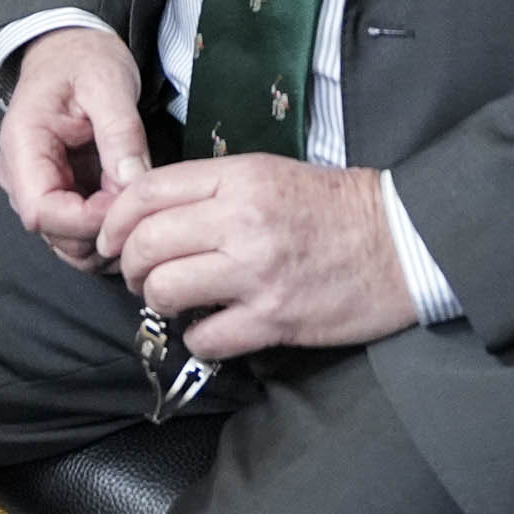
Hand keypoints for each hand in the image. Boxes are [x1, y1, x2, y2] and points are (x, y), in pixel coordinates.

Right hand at [0, 27, 150, 268]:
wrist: (70, 48)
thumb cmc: (83, 59)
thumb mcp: (108, 83)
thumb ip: (120, 132)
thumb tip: (132, 183)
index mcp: (22, 145)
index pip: (42, 210)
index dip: (87, 220)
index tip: (127, 204)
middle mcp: (20, 175)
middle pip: (54, 233)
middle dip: (101, 231)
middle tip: (141, 207)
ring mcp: (37, 187)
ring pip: (67, 240)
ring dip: (105, 235)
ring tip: (139, 205)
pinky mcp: (58, 192)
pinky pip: (78, 229)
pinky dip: (105, 228)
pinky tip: (129, 206)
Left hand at [93, 155, 417, 359]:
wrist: (401, 241)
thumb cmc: (335, 207)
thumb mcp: (269, 175)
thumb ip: (211, 190)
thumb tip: (151, 216)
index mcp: (238, 178)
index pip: (146, 193)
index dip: (115, 220)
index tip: (113, 239)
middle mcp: (241, 220)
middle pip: (145, 243)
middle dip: (129, 267)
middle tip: (142, 276)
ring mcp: (256, 271)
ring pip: (164, 290)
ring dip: (159, 302)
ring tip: (177, 302)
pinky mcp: (273, 318)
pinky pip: (204, 337)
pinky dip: (199, 338)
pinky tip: (213, 328)